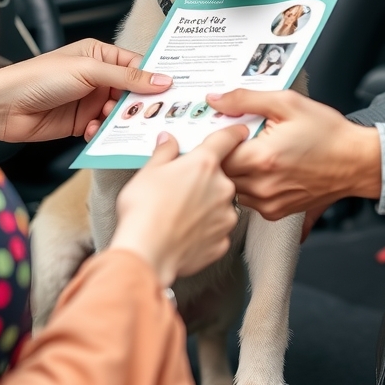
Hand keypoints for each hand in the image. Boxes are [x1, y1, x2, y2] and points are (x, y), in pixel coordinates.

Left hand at [0, 39, 172, 146]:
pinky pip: (104, 129)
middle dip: (141, 103)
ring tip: (118, 123)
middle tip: (154, 113)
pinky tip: (95, 131)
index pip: (137, 65)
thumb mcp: (88, 71)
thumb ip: (126, 77)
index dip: (155, 77)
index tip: (174, 89)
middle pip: (132, 91)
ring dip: (121, 119)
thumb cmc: (38, 77)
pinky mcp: (82, 123)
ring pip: (120, 112)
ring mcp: (90, 100)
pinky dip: (104, 132)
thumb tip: (161, 79)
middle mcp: (98, 77)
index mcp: (100, 55)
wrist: (3, 107)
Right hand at [111, 125, 247, 284]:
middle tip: (181, 188)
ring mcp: (225, 215)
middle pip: (219, 176)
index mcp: (204, 164)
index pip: (226, 139)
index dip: (234, 133)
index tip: (239, 131)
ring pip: (219, 204)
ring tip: (179, 214)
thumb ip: (164, 152)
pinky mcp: (222, 240)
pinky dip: (205, 230)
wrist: (147, 253)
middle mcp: (222, 187)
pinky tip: (186, 232)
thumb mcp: (148, 172)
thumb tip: (168, 140)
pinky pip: (216, 229)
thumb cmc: (144, 211)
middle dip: (204, 180)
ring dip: (206, 205)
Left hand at [209, 89, 380, 218]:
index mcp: (262, 158)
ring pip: (231, 189)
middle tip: (236, 140)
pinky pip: (247, 199)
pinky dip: (249, 185)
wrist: (356, 162)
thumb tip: (215, 99)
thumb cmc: (328, 133)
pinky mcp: (275, 212)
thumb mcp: (287, 103)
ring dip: (234, 172)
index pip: (214, 154)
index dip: (215, 139)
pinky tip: (264, 170)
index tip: (222, 129)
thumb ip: (245, 100)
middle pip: (219, 174)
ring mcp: (268, 203)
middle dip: (222, 156)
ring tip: (252, 154)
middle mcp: (262, 186)